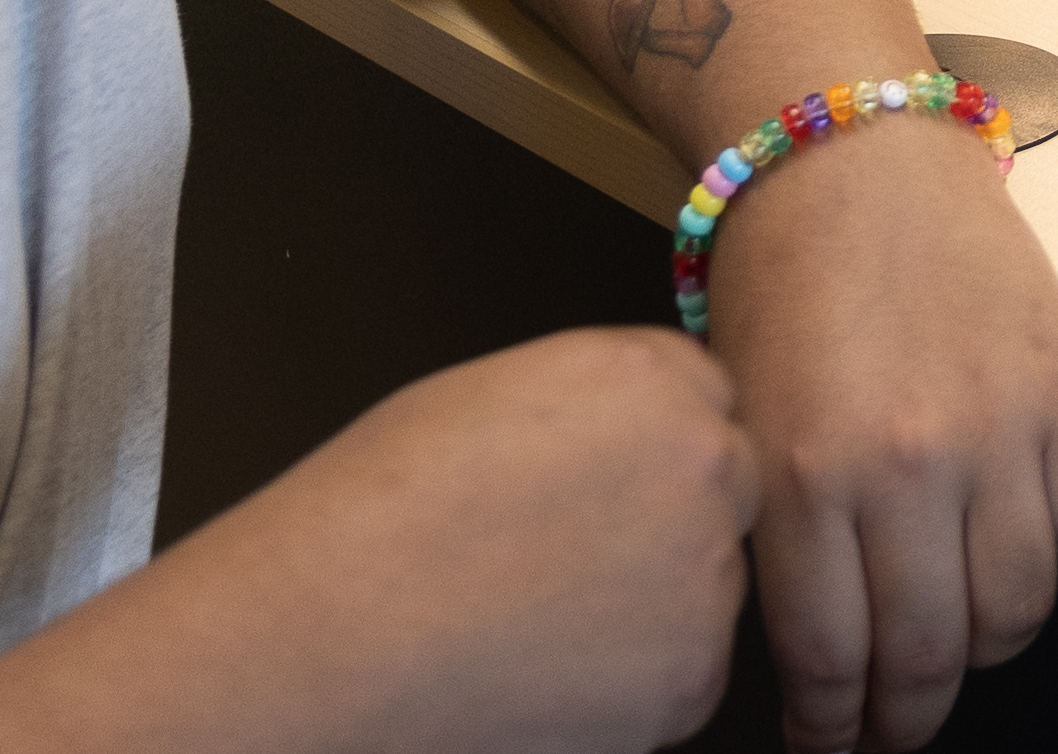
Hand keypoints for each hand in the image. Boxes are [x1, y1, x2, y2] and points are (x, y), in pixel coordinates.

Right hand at [95, 327, 755, 753]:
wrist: (331, 638)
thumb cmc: (379, 515)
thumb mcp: (496, 394)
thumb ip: (597, 400)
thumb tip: (627, 428)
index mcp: (648, 376)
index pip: (706, 393)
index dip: (652, 441)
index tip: (608, 476)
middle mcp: (699, 463)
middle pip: (726, 483)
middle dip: (670, 516)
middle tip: (570, 554)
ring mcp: (706, 575)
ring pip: (706, 583)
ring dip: (652, 600)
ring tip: (536, 611)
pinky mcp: (691, 678)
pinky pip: (684, 671)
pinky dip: (632, 679)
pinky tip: (544, 665)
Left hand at [707, 117, 1057, 752]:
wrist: (858, 150)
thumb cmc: (785, 270)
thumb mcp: (741, 414)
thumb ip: (780, 530)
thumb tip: (816, 639)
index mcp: (802, 474)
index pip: (831, 662)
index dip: (834, 727)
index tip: (832, 741)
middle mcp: (905, 464)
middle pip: (931, 658)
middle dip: (908, 717)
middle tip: (894, 726)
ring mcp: (998, 430)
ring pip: (1018, 608)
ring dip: (986, 647)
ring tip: (959, 643)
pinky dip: (1050, 542)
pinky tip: (1009, 528)